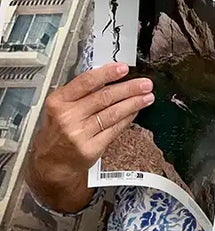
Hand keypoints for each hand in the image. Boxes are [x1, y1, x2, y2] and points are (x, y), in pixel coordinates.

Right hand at [27, 63, 153, 211]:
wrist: (51, 162)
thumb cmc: (60, 128)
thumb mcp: (62, 106)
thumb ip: (83, 91)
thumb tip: (112, 76)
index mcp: (59, 101)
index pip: (86, 82)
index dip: (107, 74)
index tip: (124, 68)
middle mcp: (67, 117)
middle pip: (104, 98)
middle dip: (129, 89)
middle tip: (145, 84)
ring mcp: (79, 134)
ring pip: (112, 113)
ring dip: (133, 103)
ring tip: (147, 97)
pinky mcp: (90, 149)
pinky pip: (114, 129)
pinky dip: (127, 118)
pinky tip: (135, 111)